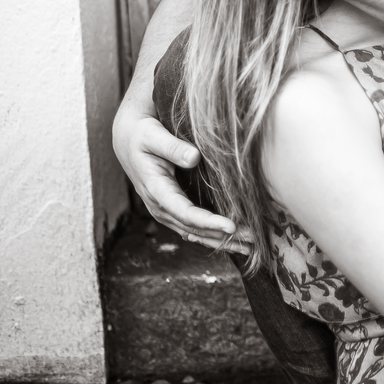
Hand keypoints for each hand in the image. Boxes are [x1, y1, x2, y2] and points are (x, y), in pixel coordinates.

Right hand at [112, 104, 250, 253]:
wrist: (129, 141)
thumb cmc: (142, 135)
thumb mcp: (154, 136)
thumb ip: (173, 147)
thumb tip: (194, 157)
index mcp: (156, 191)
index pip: (185, 213)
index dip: (209, 222)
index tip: (232, 226)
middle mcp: (161, 207)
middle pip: (195, 229)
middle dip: (224, 237)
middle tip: (254, 240)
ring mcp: (166, 211)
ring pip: (196, 233)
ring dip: (222, 242)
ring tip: (250, 247)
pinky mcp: (173, 209)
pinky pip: (193, 228)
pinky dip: (213, 236)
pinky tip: (232, 241)